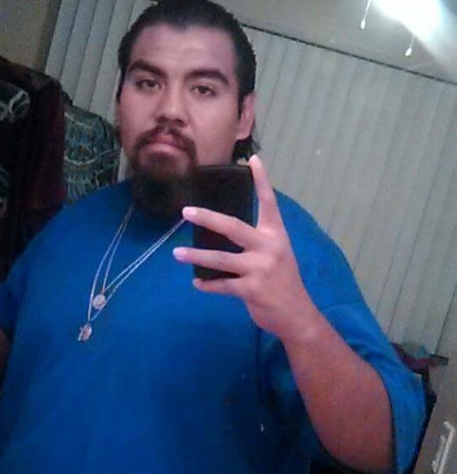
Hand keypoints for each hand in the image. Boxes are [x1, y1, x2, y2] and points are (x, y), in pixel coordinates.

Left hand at [173, 155, 318, 340]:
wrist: (296, 314)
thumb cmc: (282, 281)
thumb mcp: (277, 254)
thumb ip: (257, 242)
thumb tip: (224, 232)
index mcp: (276, 235)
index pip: (269, 203)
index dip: (262, 181)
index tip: (253, 159)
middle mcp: (268, 247)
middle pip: (233, 227)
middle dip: (207, 218)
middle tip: (186, 212)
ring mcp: (259, 269)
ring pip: (220, 259)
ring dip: (196, 256)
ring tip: (177, 254)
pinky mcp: (251, 290)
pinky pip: (222, 285)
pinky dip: (207, 285)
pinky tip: (197, 283)